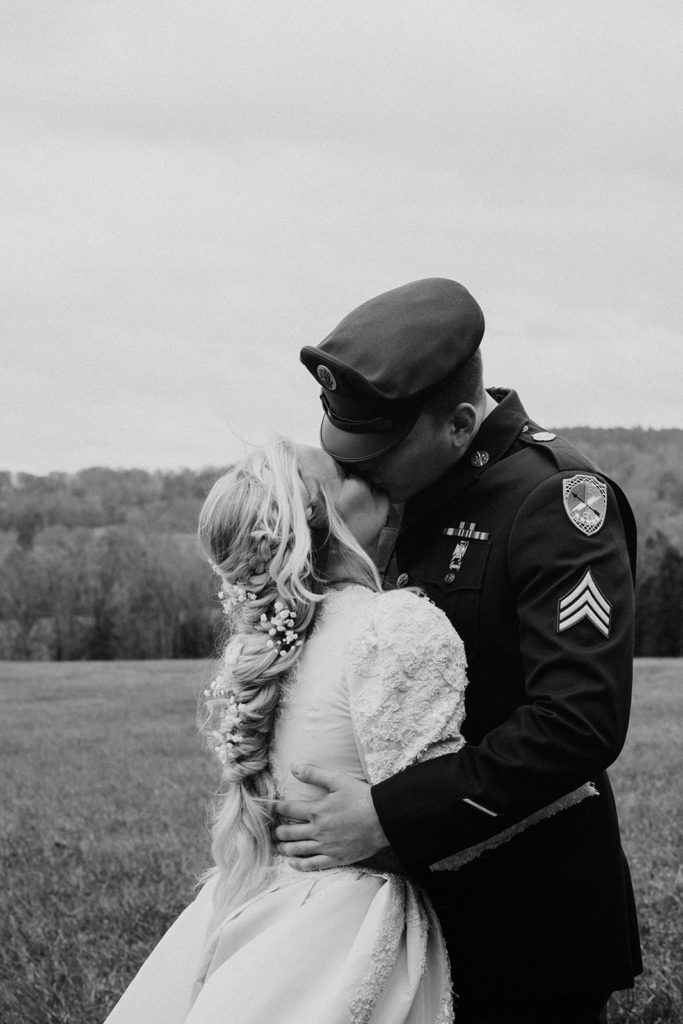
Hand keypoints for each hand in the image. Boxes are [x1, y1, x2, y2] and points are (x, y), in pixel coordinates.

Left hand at [272, 764, 388, 870]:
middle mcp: (318, 830)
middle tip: (274, 831)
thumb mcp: (338, 780)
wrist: (383, 819)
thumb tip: (293, 767)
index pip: (289, 810)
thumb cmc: (361, 797)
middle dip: (279, 831)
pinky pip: (312, 864)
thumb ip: (315, 774)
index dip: (277, 809)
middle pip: (290, 833)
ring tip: (279, 846)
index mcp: (317, 810)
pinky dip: (299, 865)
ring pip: (298, 850)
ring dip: (285, 848)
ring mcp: (326, 846)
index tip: (271, 809)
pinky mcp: (336, 858)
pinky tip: (293, 863)